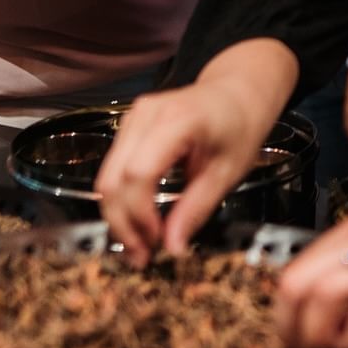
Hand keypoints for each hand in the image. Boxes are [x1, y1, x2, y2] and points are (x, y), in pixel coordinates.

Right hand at [97, 76, 279, 265]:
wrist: (239, 91)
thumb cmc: (241, 126)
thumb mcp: (229, 171)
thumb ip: (197, 208)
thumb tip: (172, 248)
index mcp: (178, 120)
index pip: (139, 173)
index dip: (141, 213)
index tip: (156, 241)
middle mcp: (147, 114)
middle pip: (113, 179)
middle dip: (123, 223)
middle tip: (143, 256)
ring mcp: (133, 117)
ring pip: (106, 177)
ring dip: (118, 216)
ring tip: (141, 245)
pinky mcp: (128, 126)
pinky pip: (112, 169)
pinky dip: (121, 199)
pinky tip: (138, 220)